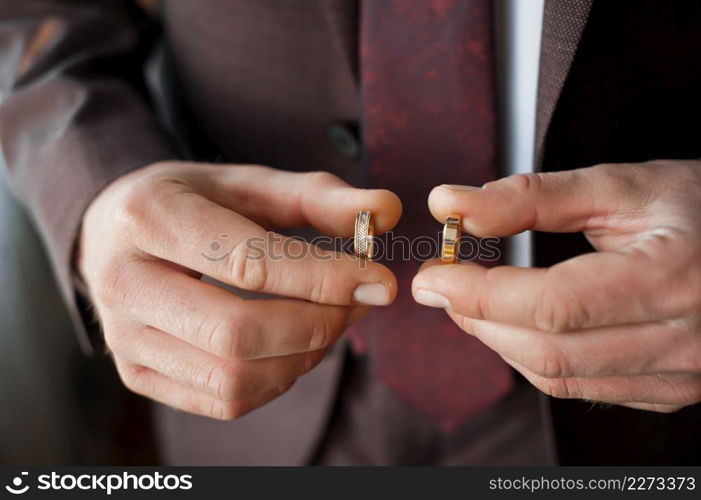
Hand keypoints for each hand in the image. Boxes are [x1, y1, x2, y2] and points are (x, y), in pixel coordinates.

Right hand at [79, 161, 400, 418]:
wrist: (115, 232)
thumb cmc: (192, 201)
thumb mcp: (248, 182)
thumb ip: (318, 196)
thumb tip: (387, 210)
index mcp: (148, 218)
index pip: (248, 263)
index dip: (325, 279)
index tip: (381, 282)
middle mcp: (123, 282)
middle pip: (239, 333)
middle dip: (318, 325)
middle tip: (357, 304)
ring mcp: (124, 338)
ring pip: (233, 378)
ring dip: (303, 357)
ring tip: (330, 322)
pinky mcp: (136, 373)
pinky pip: (224, 401)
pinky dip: (277, 381)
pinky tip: (293, 347)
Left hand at [413, 160, 700, 411]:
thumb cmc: (697, 208)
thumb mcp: (619, 186)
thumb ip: (532, 196)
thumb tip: (451, 205)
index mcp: (670, 278)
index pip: (552, 306)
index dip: (481, 294)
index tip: (434, 275)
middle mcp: (682, 340)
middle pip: (549, 350)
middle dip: (479, 320)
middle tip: (444, 286)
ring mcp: (679, 374)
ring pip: (559, 377)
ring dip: (500, 341)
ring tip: (473, 301)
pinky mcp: (670, 389)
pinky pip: (582, 388)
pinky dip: (535, 358)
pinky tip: (518, 326)